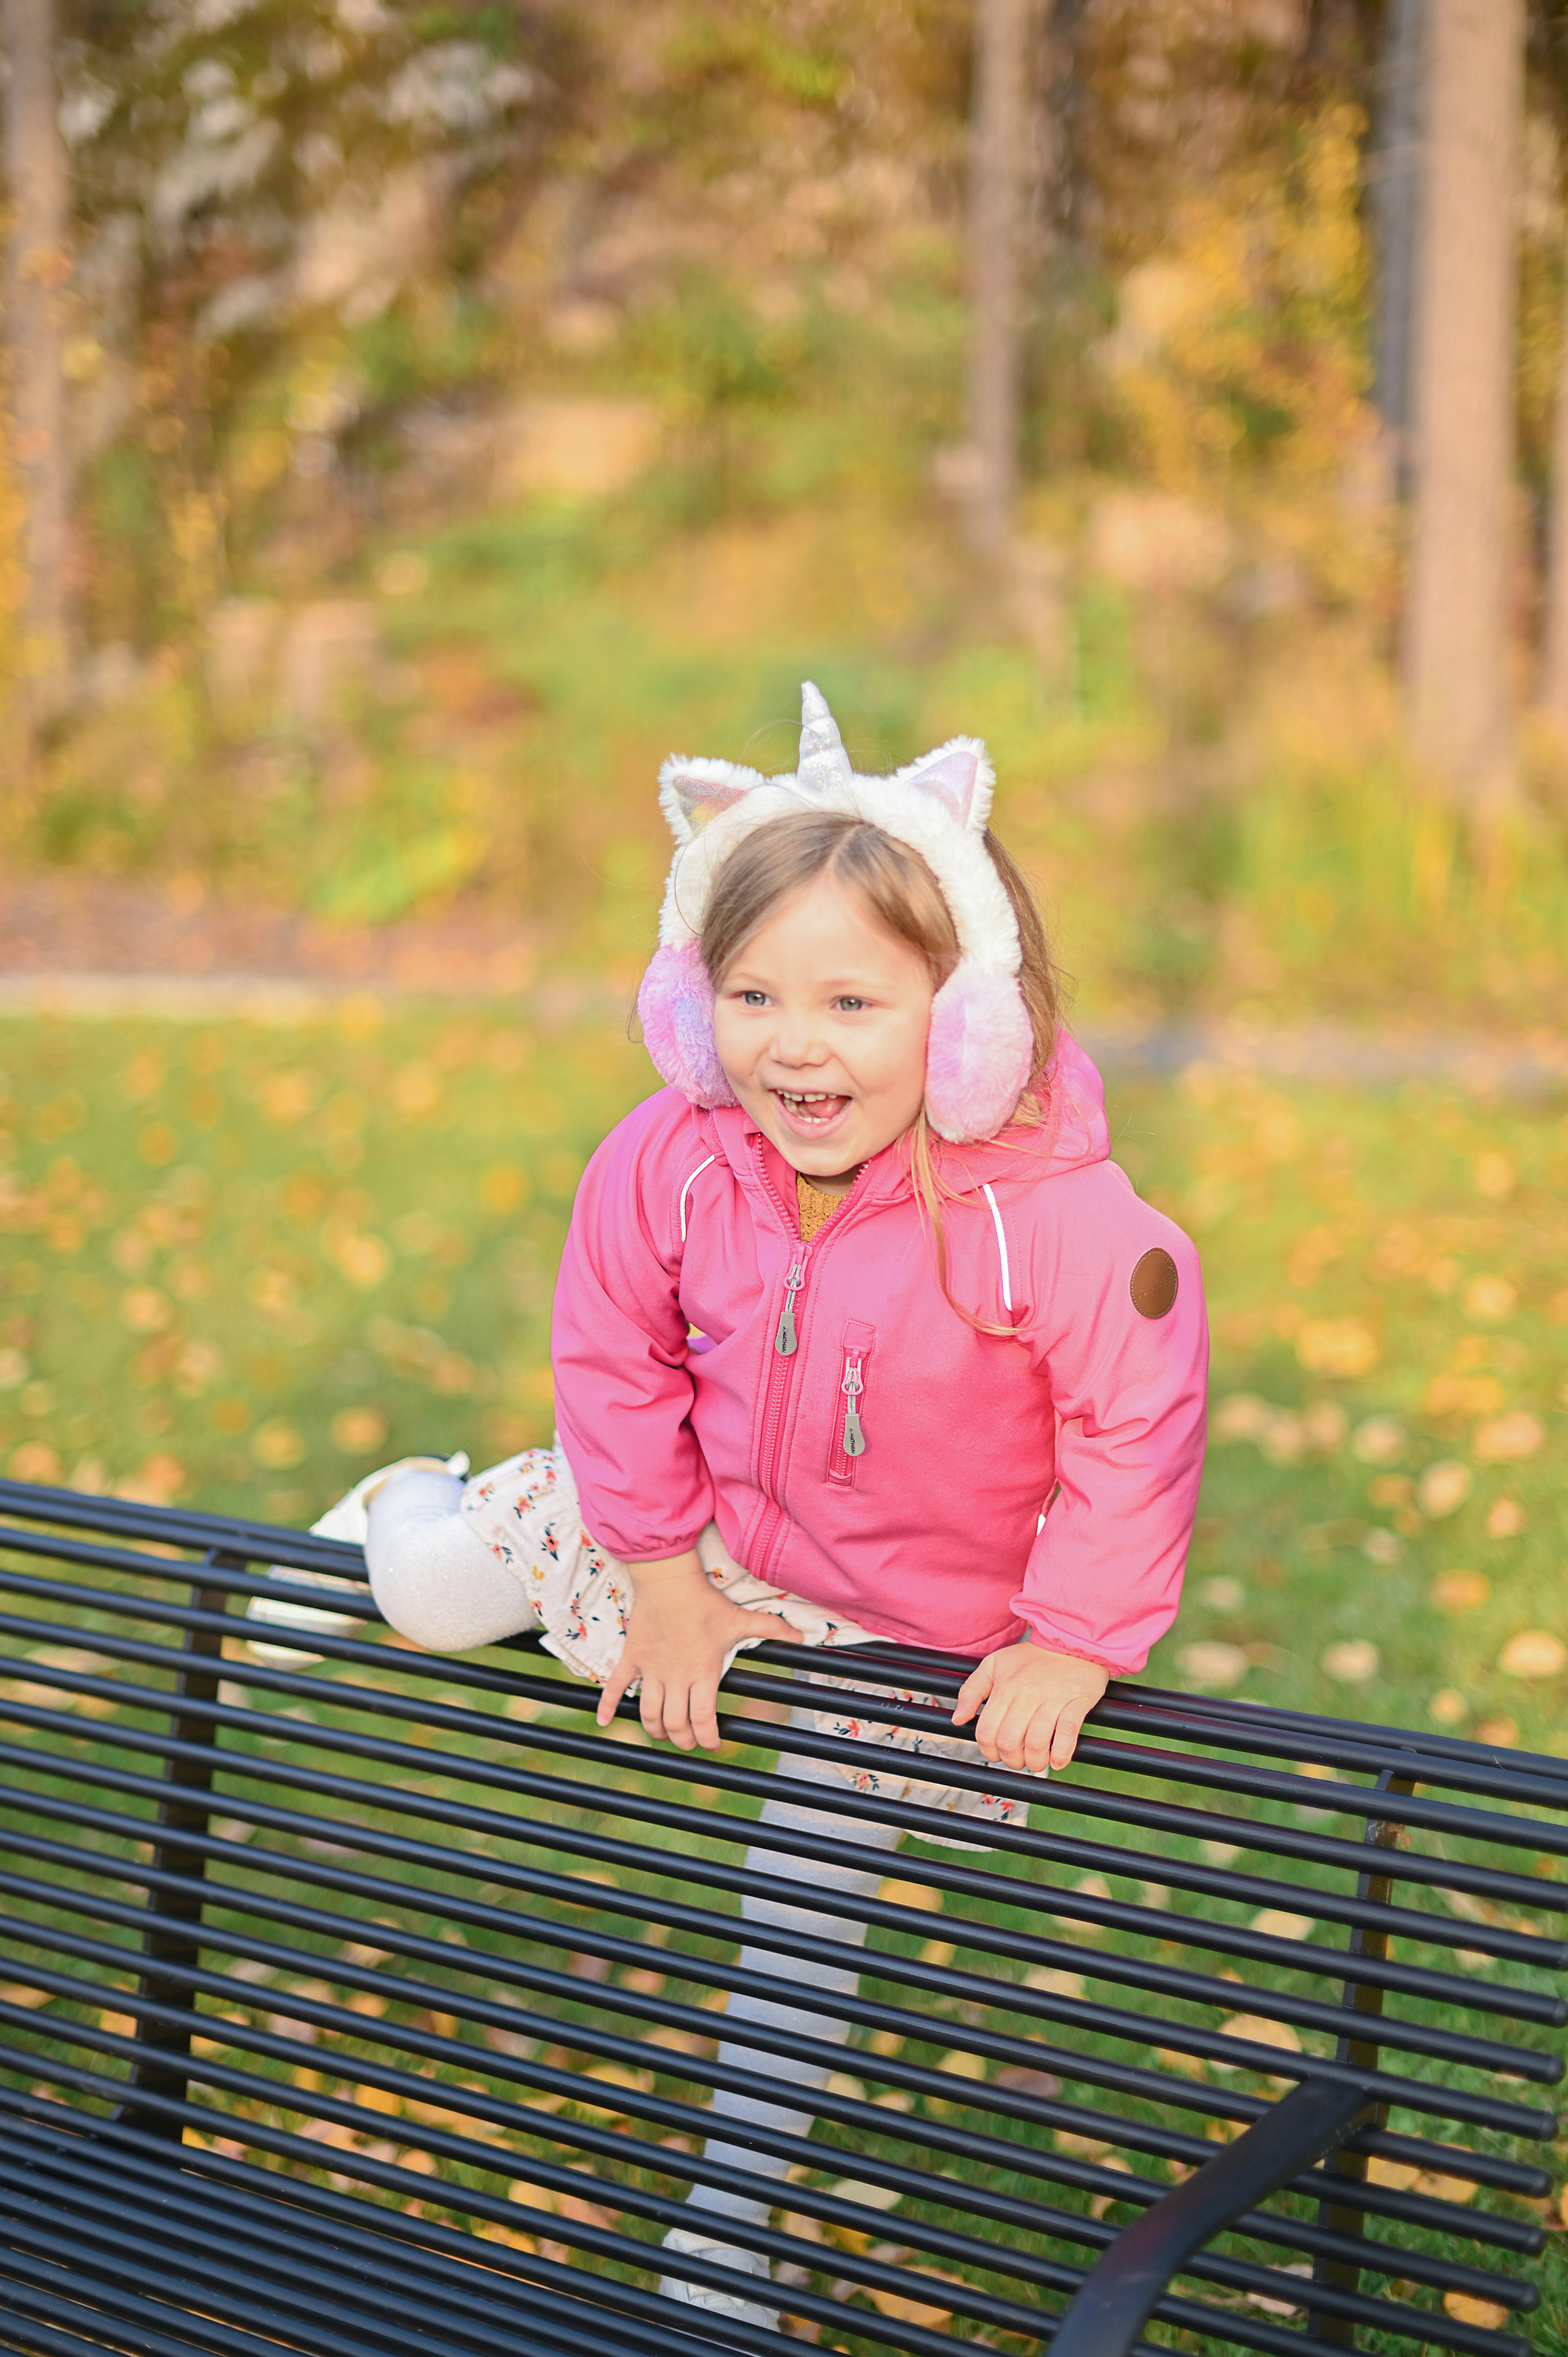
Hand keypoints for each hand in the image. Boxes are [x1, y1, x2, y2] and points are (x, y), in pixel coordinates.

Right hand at [595, 1551, 782, 1750]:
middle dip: (683, 1740)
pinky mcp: (632, 1658)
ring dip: (655, 1730)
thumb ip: (771, 1629)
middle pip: (675, 1725)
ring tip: (663, 1733)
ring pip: (648, 1714)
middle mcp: (675, 1678)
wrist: (669, 1580)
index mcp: (703, 1673)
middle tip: (690, 1741)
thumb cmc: (706, 1602)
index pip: (703, 1720)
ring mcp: (651, 1670)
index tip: (713, 1744)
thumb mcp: (741, 1618)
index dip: (708, 1739)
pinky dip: (608, 1706)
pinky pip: (616, 1687)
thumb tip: (803, 1637)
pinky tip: (605, 1723)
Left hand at [951, 1645, 1108, 1772]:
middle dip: (1012, 1760)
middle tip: (1019, 1760)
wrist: (1071, 1639)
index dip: (989, 1751)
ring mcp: (1052, 1699)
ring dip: (1035, 1761)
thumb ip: (971, 1690)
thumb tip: (957, 1719)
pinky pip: (1067, 1733)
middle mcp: (1026, 1694)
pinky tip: (1057, 1760)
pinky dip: (1061, 1753)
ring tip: (1037, 1761)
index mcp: (1004, 1687)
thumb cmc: (1032, 1657)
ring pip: (1036, 1742)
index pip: (987, 1732)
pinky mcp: (1076, 1701)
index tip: (997, 1753)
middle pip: (1010, 1741)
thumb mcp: (994, 1664)